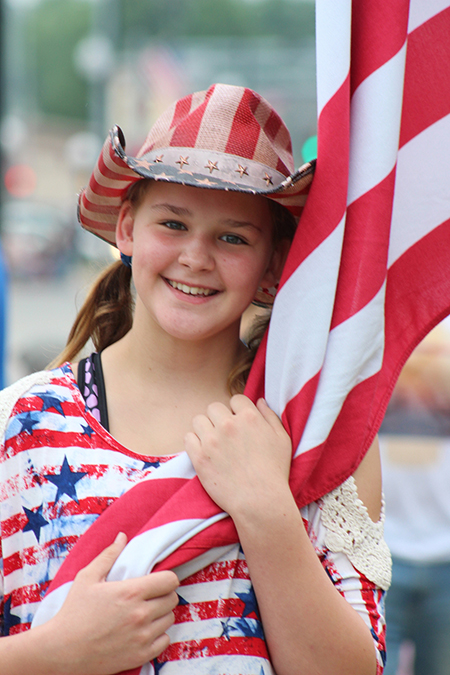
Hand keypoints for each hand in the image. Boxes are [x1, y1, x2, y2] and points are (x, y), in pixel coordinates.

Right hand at [44, 533, 178, 674]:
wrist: (62, 651)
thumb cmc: (73, 612)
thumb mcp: (87, 577)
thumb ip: (109, 555)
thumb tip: (122, 536)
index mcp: (130, 592)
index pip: (170, 580)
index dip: (166, 578)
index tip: (158, 581)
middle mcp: (140, 614)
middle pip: (173, 599)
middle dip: (164, 595)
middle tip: (150, 596)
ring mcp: (142, 637)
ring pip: (169, 619)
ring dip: (161, 615)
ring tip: (145, 613)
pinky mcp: (140, 655)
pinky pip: (165, 641)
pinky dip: (158, 635)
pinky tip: (144, 631)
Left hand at [185, 395, 291, 518]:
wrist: (260, 502)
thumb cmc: (275, 472)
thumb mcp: (282, 439)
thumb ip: (270, 416)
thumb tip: (258, 401)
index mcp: (249, 417)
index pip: (236, 399)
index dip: (237, 410)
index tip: (239, 424)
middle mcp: (228, 425)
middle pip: (214, 407)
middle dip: (219, 418)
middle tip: (225, 434)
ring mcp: (212, 440)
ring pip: (199, 420)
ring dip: (205, 428)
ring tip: (213, 442)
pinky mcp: (199, 457)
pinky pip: (188, 438)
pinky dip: (194, 443)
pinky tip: (204, 452)